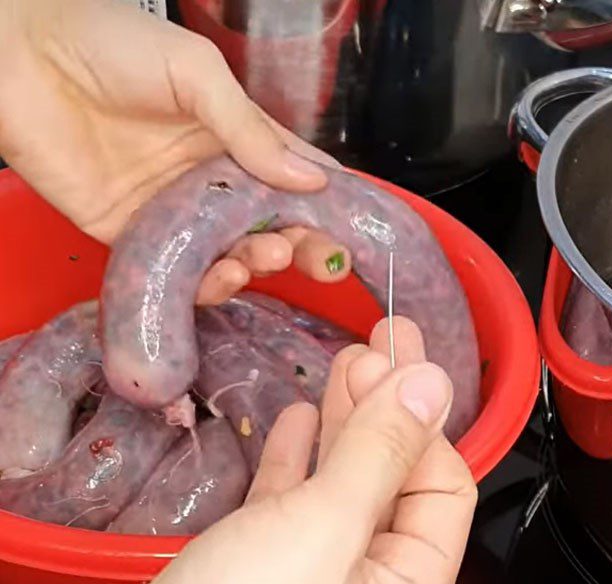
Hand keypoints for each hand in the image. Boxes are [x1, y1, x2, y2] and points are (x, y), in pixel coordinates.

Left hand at [0, 0, 351, 303]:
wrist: (18, 55)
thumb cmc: (110, 44)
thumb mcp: (195, 74)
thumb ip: (250, 130)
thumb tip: (313, 181)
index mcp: (234, 138)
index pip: (293, 178)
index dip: (327, 207)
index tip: (353, 234)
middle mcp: (211, 182)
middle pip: (270, 226)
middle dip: (301, 248)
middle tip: (321, 261)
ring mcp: (176, 216)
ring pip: (231, 256)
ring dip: (257, 265)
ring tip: (264, 256)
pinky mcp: (135, 241)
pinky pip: (180, 276)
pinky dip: (208, 286)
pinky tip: (224, 276)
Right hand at [0, 319, 476, 583]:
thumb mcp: (326, 526)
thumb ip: (382, 450)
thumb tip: (433, 383)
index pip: (443, 487)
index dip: (424, 420)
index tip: (400, 355)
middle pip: (393, 479)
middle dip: (387, 410)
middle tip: (378, 339)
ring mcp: (310, 577)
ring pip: (341, 485)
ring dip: (345, 425)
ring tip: (346, 362)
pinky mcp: (255, 569)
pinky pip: (291, 502)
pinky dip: (297, 459)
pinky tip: (300, 419)